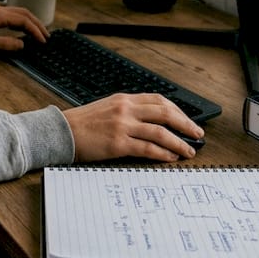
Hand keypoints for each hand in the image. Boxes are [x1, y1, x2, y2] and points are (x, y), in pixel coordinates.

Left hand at [0, 5, 47, 50]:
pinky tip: (25, 29)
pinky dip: (23, 21)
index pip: (23, 20)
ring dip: (31, 21)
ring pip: (20, 13)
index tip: (42, 40)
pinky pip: (13, 16)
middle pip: (25, 14)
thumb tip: (21, 44)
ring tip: (39, 32)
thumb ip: (4, 43)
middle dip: (37, 24)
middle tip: (46, 36)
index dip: (35, 30)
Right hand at [63, 93, 203, 161]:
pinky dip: (163, 154)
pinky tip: (170, 158)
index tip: (188, 120)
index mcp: (124, 99)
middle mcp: (126, 109)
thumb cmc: (82, 124)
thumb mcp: (107, 108)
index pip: (159, 100)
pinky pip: (147, 149)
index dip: (178, 111)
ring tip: (188, 151)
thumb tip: (151, 122)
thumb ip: (128, 111)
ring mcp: (122, 126)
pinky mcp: (118, 144)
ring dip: (179, 142)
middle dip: (186, 124)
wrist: (61, 132)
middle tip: (197, 134)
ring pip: (160, 132)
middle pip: (165, 113)